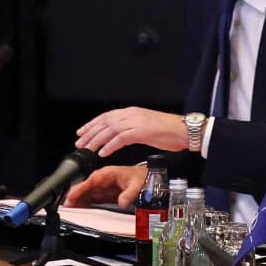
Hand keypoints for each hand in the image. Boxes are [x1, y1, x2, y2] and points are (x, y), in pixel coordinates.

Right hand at [63, 163, 149, 207]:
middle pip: (85, 189)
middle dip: (75, 197)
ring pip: (86, 195)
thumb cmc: (140, 177)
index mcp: (107, 174)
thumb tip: (122, 202)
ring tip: (70, 210)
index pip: (90, 181)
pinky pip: (90, 200)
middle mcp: (102, 180)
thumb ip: (129, 193)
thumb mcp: (137, 184)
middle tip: (67, 206)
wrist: (145, 178)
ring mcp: (101, 188)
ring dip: (78, 202)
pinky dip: (84, 205)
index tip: (71, 195)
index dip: (80, 188)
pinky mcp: (103, 195)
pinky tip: (79, 210)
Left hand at [75, 106, 190, 157]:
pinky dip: (110, 145)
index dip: (92, 124)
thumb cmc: (169, 131)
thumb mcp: (146, 127)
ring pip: (110, 130)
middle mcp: (132, 114)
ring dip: (96, 140)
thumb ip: (132, 129)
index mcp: (132, 112)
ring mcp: (136, 122)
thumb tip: (119, 136)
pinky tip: (103, 152)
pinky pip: (121, 138)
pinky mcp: (142, 131)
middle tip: (79, 143)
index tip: (81, 132)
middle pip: (104, 122)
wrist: (185, 131)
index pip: (107, 116)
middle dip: (90, 133)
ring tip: (88, 149)